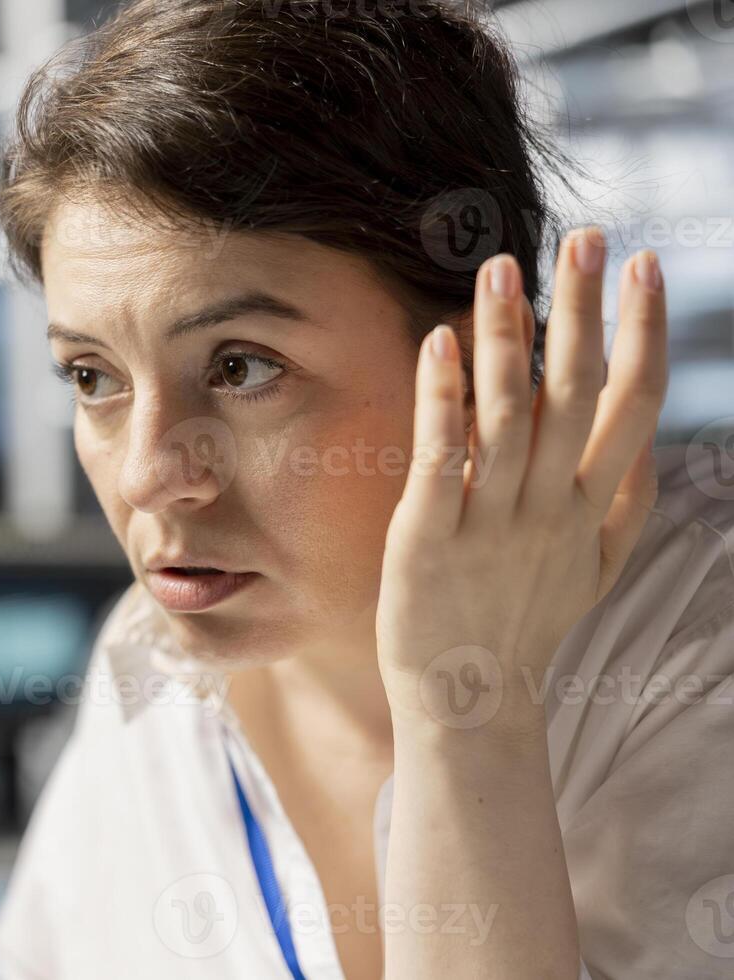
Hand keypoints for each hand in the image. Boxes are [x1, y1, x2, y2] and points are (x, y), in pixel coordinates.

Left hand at [376, 229, 667, 737]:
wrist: (469, 701)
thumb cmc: (523, 625)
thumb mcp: (594, 570)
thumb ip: (626, 508)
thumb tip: (650, 449)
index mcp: (590, 507)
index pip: (630, 405)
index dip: (641, 334)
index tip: (646, 266)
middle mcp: (549, 507)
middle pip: (576, 395)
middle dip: (585, 313)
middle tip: (589, 238)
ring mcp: (491, 521)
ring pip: (510, 416)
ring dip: (509, 338)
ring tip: (501, 269)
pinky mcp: (428, 536)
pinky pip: (442, 457)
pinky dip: (443, 399)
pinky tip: (440, 343)